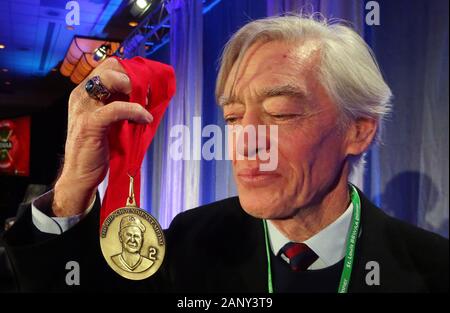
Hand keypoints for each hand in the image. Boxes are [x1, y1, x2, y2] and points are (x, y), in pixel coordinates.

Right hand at [53, 58, 152, 216]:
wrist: (81, 175)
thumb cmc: (98, 148)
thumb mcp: (109, 121)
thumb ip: (121, 104)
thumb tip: (147, 95)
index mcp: (85, 92)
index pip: (108, 66)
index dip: (129, 72)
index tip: (145, 85)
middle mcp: (82, 95)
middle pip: (110, 67)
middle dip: (132, 77)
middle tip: (146, 94)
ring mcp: (84, 108)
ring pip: (110, 80)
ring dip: (133, 90)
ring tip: (146, 105)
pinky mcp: (90, 123)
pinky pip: (117, 108)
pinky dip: (135, 111)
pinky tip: (145, 119)